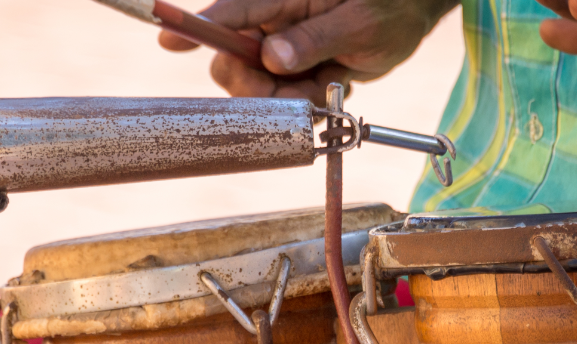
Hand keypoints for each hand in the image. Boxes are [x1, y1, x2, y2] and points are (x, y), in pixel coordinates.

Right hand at [158, 0, 460, 101]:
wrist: (408, 15)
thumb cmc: (387, 7)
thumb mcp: (358, 25)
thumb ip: (314, 39)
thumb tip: (272, 56)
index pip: (231, 13)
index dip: (198, 27)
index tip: (168, 39)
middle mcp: (272, 22)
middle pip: (231, 60)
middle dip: (253, 85)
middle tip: (289, 89)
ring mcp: (279, 46)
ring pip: (255, 86)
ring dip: (288, 97)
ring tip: (327, 80)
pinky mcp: (290, 68)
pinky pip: (281, 98)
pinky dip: (305, 102)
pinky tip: (330, 83)